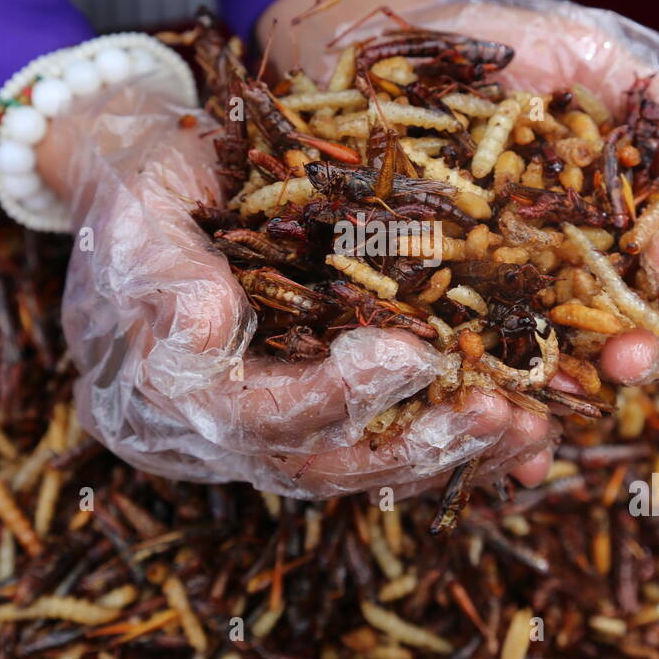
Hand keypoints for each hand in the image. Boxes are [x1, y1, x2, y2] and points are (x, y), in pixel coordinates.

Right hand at [37, 79, 555, 498]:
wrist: (133, 195)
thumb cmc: (138, 190)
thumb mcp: (135, 206)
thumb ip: (164, 268)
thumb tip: (212, 324)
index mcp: (157, 392)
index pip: (249, 416)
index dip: (332, 393)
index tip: (410, 356)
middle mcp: (206, 436)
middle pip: (317, 463)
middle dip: (414, 442)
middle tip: (497, 411)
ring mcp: (254, 437)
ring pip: (357, 467)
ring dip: (445, 453)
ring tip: (525, 427)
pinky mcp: (299, 421)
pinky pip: (376, 448)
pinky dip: (443, 444)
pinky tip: (511, 434)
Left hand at [259, 0, 658, 388]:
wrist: (368, 42)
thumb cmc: (490, 41)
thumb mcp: (586, 55)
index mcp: (602, 215)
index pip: (655, 255)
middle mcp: (553, 264)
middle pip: (605, 328)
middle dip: (627, 353)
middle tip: (630, 363)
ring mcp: (486, 291)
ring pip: (533, 363)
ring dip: (553, 403)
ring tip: (560, 423)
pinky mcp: (417, 306)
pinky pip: (449, 366)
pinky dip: (469, 404)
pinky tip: (483, 430)